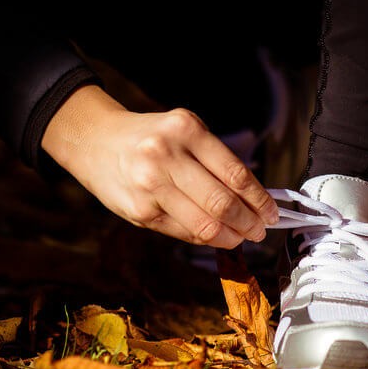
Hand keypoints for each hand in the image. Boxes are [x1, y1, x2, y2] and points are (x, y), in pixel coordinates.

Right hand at [42, 85, 277, 248]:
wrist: (96, 142)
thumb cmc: (151, 138)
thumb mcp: (184, 131)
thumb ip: (215, 160)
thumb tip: (254, 199)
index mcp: (186, 130)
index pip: (234, 173)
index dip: (259, 199)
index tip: (272, 213)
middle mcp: (166, 156)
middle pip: (222, 203)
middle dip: (249, 222)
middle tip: (260, 230)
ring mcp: (150, 187)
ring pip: (205, 225)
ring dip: (232, 237)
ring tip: (243, 237)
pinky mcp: (140, 212)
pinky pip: (184, 233)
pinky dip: (206, 239)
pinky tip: (218, 237)